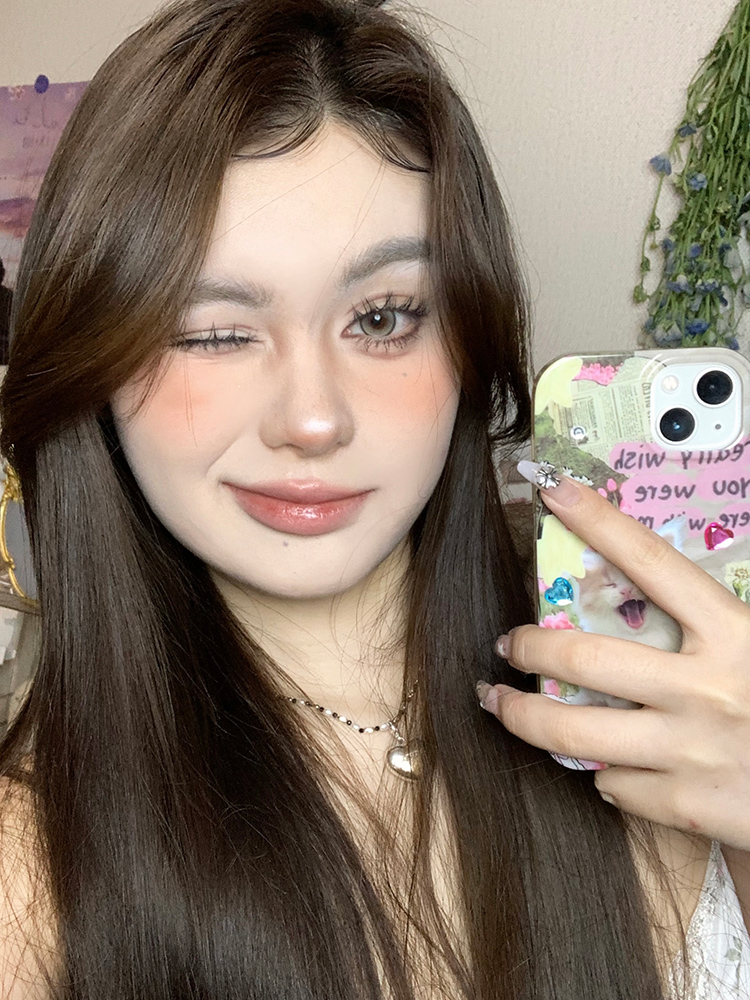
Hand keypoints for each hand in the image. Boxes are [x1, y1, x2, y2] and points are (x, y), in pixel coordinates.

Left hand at [478, 471, 749, 850]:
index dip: (599, 521)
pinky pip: (614, 784)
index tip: (553, 489)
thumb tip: (641, 587)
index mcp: (735, 633)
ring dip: (522, 715)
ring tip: (499, 703)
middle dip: (528, 647)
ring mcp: (692, 751)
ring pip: (573, 733)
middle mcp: (707, 689)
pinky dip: (604, 772)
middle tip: (506, 644)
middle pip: (584, 659)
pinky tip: (610, 762)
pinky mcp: (687, 807)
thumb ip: (708, 622)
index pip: (653, 562)